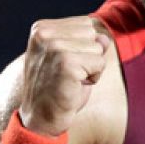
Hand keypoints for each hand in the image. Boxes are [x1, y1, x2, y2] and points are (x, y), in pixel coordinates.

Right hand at [19, 17, 112, 135]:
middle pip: (92, 33)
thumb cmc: (55, 89)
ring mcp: (54, 47)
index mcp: (41, 28)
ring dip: (91, 68)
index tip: (63, 65)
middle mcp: (45, 34)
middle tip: (68, 74)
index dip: (82, 47)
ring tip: (70, 81)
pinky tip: (74, 87)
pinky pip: (100, 64)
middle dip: (89, 56)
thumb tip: (105, 38)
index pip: (84, 24)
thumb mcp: (68, 59)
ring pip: (98, 48)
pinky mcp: (66, 63)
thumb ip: (86, 43)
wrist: (39, 119)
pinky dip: (93, 79)